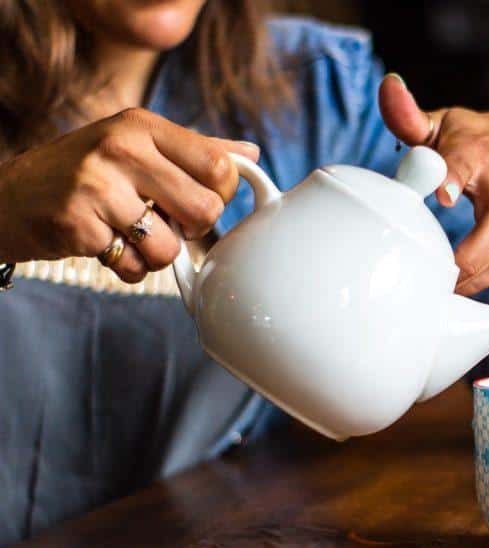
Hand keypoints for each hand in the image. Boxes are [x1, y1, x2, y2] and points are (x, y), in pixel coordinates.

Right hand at [0, 108, 258, 282]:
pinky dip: (127, 267)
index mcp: (142, 125)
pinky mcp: (77, 225)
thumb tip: (250, 154)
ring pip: (170, 247)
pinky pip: (134, 267)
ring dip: (156, 254)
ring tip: (131, 235)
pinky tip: (106, 246)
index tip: (200, 200)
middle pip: (205, 209)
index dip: (221, 195)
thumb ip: (195, 151)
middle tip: (167, 222)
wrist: (6, 197)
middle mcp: (120, 148)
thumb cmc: (84, 173)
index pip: (220, 167)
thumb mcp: (136, 146)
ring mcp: (96, 187)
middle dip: (193, 229)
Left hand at [379, 74, 488, 295]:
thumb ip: (412, 117)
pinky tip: (457, 295)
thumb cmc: (484, 143)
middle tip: (445, 272)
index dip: (454, 174)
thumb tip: (388, 88)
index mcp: (479, 149)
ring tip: (443, 293)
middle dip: (473, 249)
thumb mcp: (450, 125)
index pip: (467, 158)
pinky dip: (483, 283)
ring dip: (475, 276)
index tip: (442, 194)